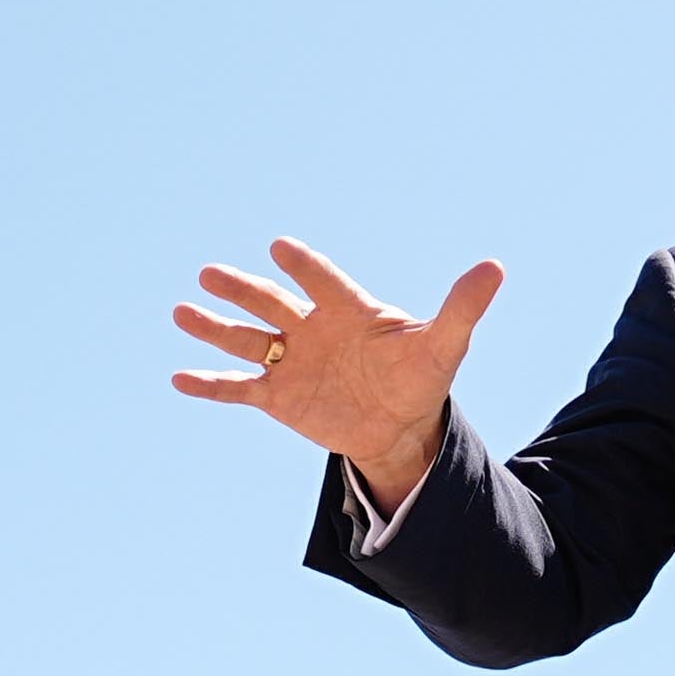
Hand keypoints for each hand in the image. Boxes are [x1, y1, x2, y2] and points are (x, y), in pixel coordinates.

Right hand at [169, 239, 501, 513]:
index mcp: (347, 309)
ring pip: (246, 339)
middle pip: (270, 303)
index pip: (322, 280)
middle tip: (210, 273)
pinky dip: (210, 385)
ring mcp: (291, 361)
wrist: (399, 426)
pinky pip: (239, 388)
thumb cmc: (420, 378)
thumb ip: (462, 307)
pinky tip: (179, 377)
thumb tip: (495, 267)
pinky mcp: (279, 396)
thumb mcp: (445, 344)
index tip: (280, 248)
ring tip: (182, 311)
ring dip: (214, 327)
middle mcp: (311, 328)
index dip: (304, 266)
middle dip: (242, 290)